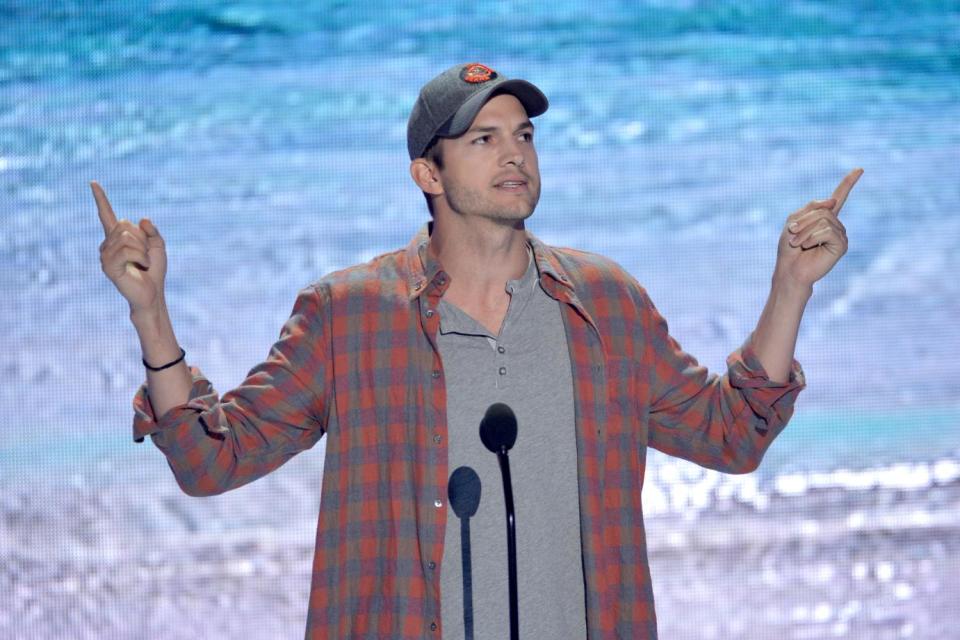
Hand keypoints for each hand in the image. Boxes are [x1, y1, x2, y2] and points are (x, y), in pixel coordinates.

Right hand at [93, 181, 167, 313]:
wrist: (152, 293)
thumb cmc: (153, 271)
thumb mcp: (158, 246)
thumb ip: (152, 231)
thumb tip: (142, 219)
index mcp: (117, 238)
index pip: (106, 214)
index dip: (100, 198)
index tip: (93, 182)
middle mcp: (107, 244)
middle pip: (124, 224)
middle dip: (142, 238)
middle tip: (145, 255)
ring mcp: (105, 255)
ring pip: (127, 237)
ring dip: (143, 250)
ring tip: (143, 263)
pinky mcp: (108, 266)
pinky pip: (127, 250)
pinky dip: (141, 257)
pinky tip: (142, 266)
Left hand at [774, 168, 862, 288]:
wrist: (789, 270)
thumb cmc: (789, 248)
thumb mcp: (794, 221)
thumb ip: (811, 207)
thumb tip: (833, 201)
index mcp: (824, 217)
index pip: (839, 197)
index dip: (848, 183)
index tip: (859, 169)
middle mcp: (836, 224)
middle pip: (823, 209)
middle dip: (803, 221)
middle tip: (792, 235)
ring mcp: (841, 234)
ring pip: (825, 219)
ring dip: (805, 231)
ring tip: (798, 244)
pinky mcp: (842, 245)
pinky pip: (827, 231)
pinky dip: (812, 238)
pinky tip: (808, 247)